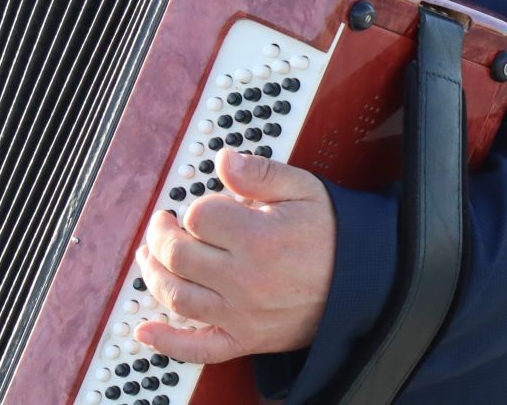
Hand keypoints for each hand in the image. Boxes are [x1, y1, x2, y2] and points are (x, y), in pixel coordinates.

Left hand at [132, 149, 334, 361]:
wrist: (363, 283)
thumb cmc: (331, 234)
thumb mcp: (303, 189)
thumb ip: (260, 173)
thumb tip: (223, 159)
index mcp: (258, 238)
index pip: (199, 217)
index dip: (196, 207)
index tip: (206, 206)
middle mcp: (244, 280)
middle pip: (178, 256)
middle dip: (162, 235)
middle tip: (164, 223)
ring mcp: (241, 314)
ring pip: (177, 296)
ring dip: (153, 273)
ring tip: (149, 255)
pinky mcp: (244, 339)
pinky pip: (198, 347)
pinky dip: (167, 341)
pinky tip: (143, 329)